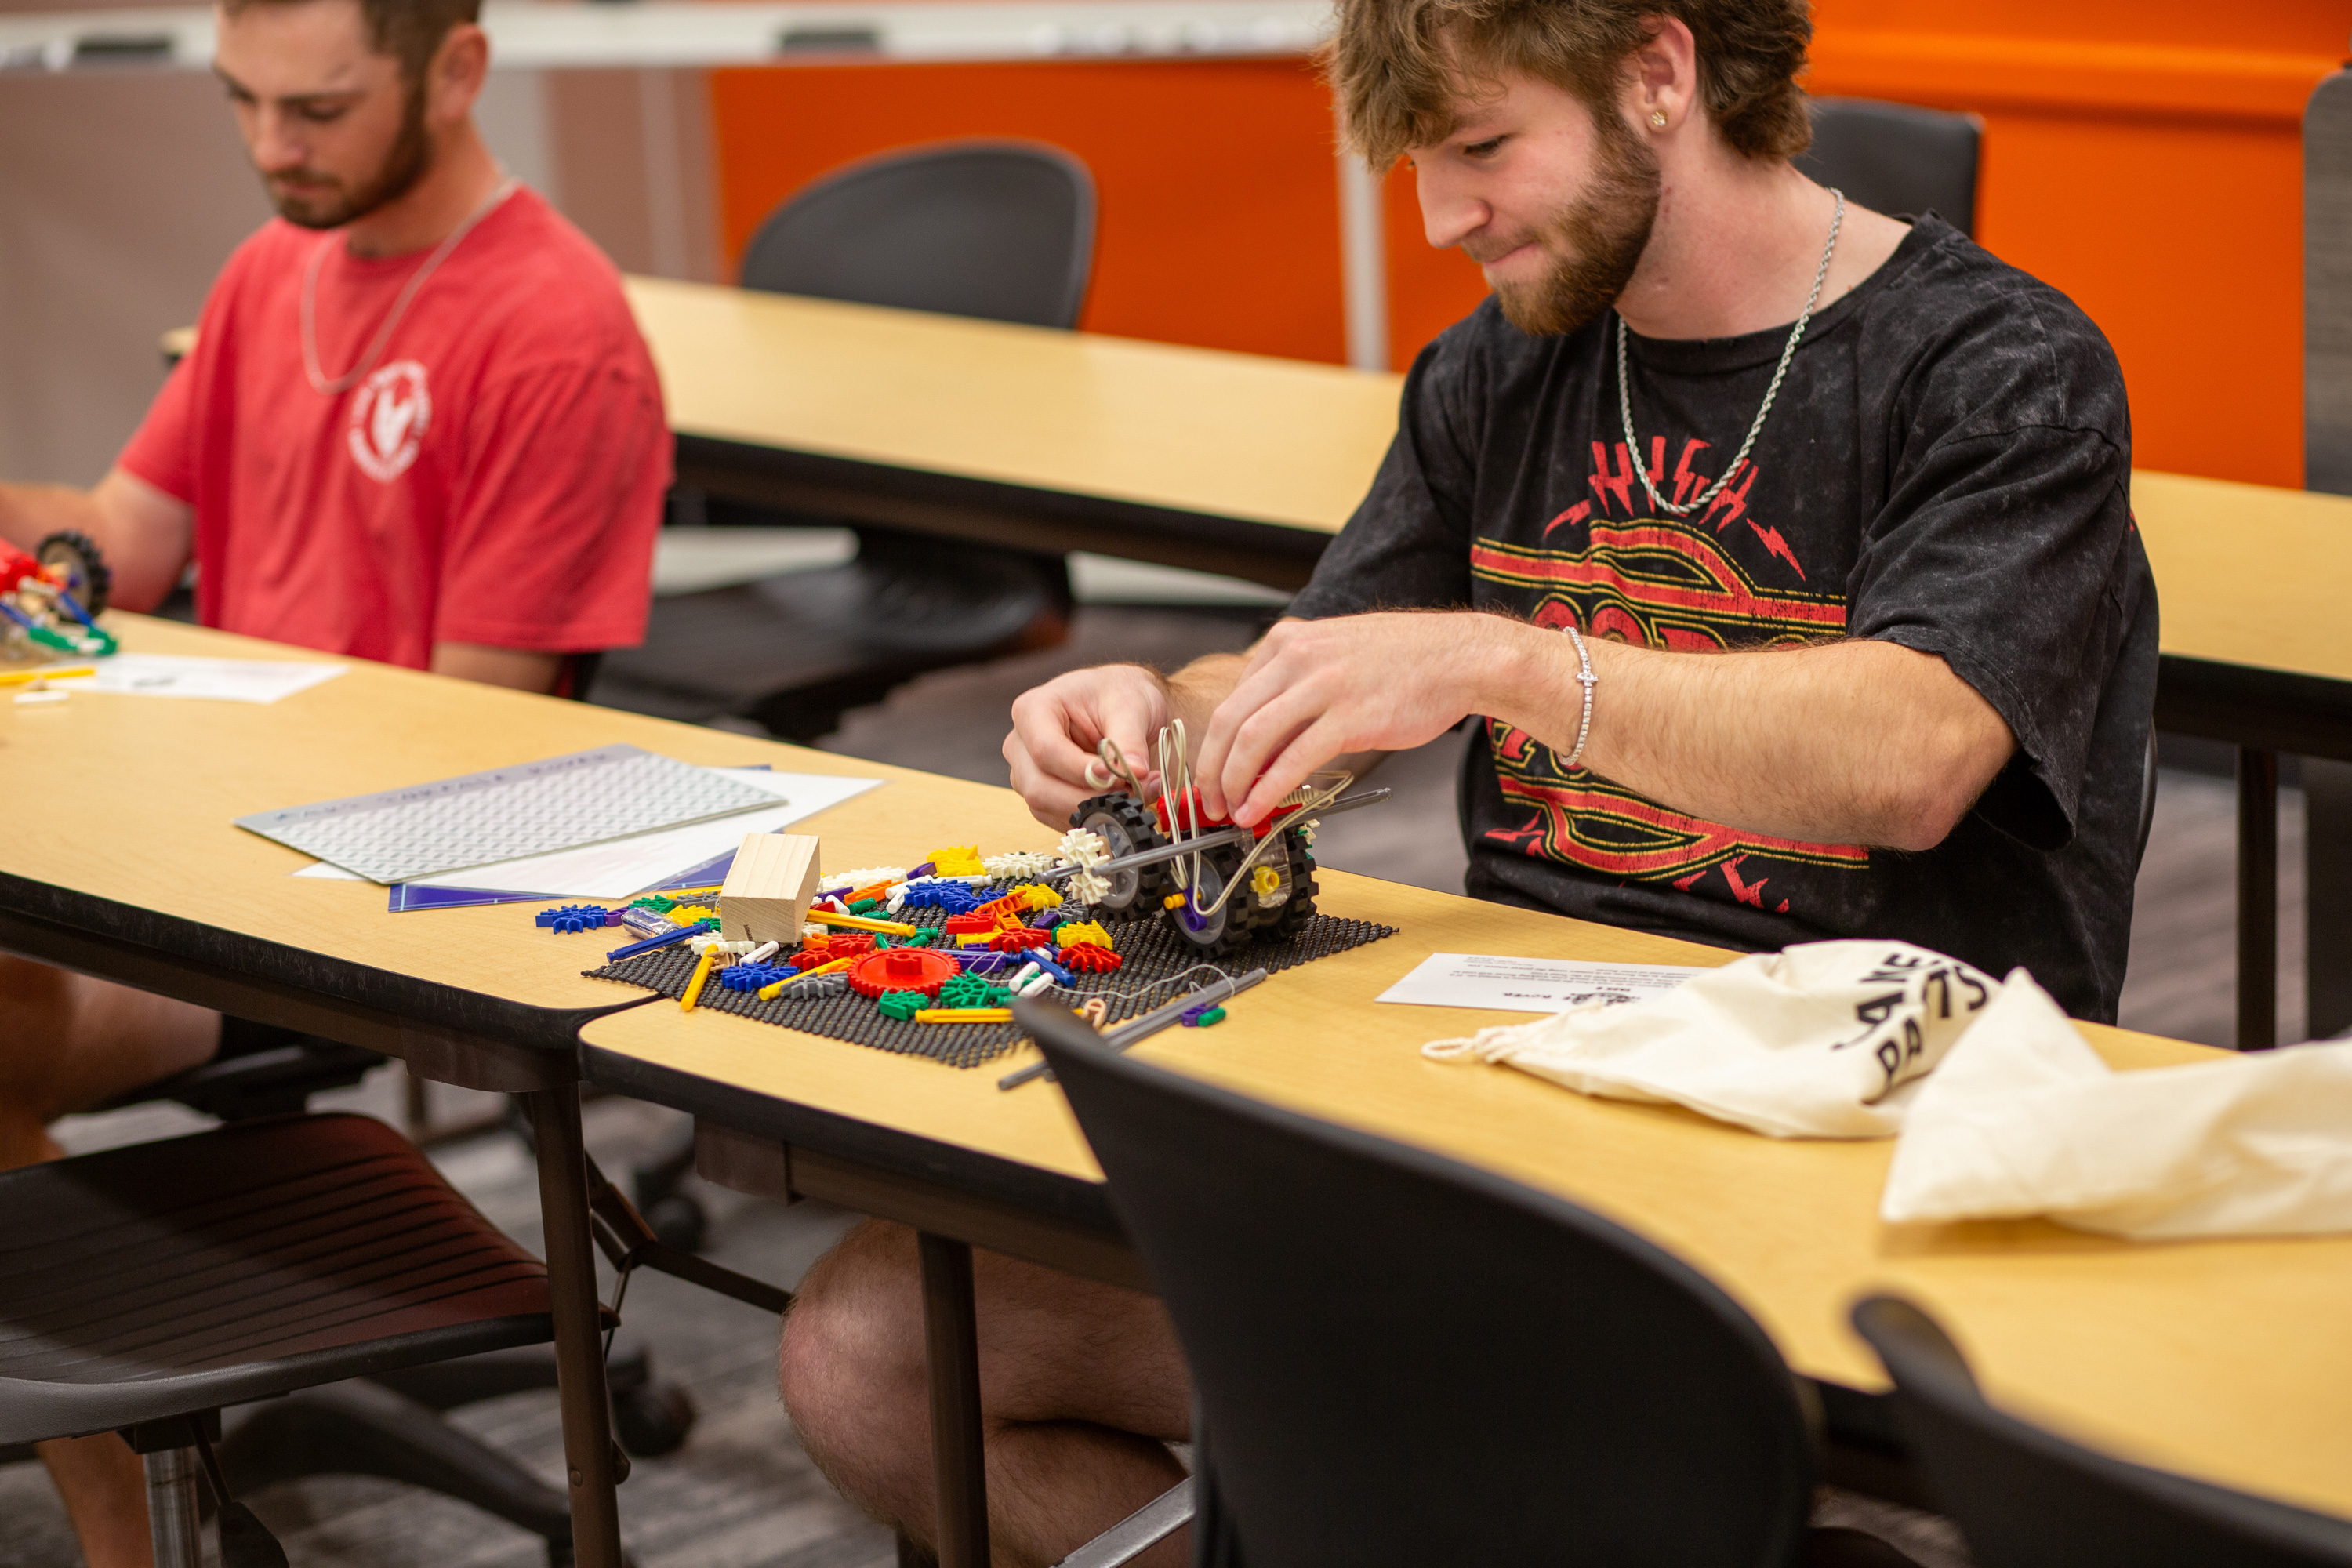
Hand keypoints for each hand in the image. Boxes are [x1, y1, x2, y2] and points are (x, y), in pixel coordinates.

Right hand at [1004, 664, 1171, 828]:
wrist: (1123, 705)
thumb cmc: (1117, 694)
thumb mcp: (1130, 707)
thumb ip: (1129, 741)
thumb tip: (1135, 773)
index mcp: (1033, 710)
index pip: (1046, 750)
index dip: (1081, 771)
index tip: (1118, 778)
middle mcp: (1021, 744)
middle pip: (1040, 787)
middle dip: (1088, 798)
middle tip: (1134, 792)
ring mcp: (1027, 773)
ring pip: (1047, 808)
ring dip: (1093, 810)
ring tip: (1136, 794)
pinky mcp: (1042, 795)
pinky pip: (1059, 818)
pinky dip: (1093, 816)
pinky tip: (1121, 801)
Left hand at [1195, 612, 1526, 823]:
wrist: (1459, 656)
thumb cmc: (1403, 661)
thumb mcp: (1333, 655)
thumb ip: (1295, 688)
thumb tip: (1265, 743)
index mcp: (1287, 641)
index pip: (1234, 698)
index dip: (1216, 745)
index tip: (1214, 774)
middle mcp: (1297, 658)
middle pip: (1231, 720)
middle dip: (1210, 769)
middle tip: (1209, 801)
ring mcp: (1322, 686)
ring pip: (1252, 741)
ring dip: (1233, 784)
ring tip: (1231, 811)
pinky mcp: (1349, 718)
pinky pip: (1292, 760)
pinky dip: (1267, 791)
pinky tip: (1258, 809)